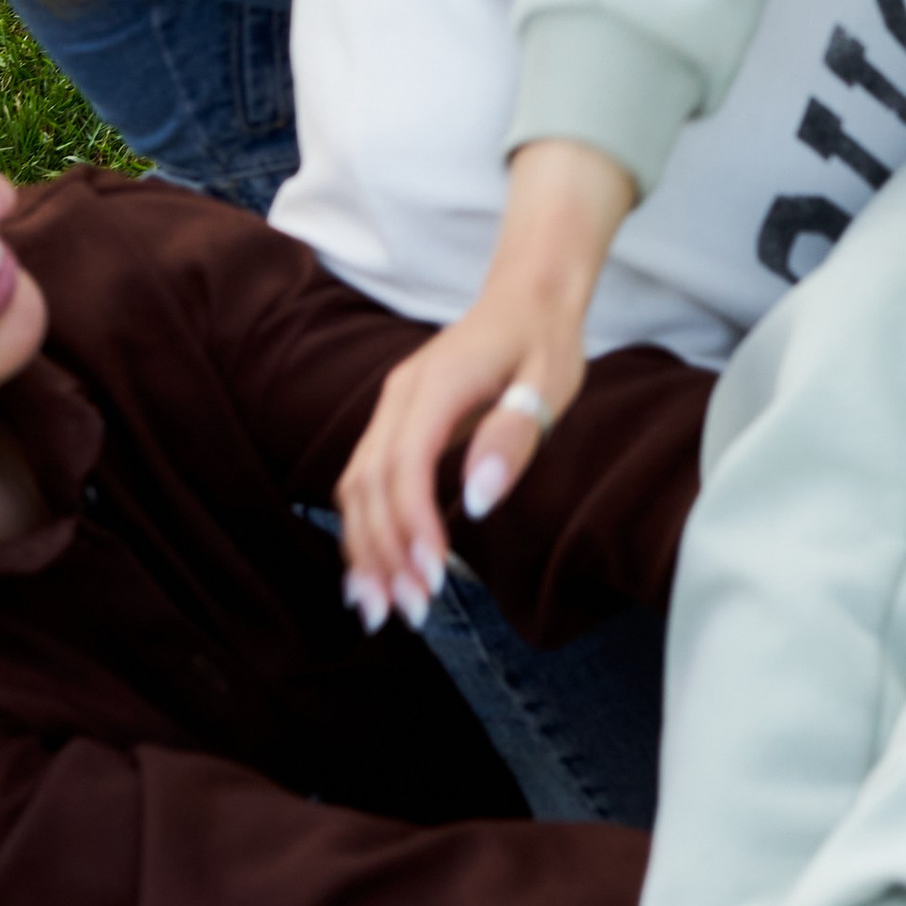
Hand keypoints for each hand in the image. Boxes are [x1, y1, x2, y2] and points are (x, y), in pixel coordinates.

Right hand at [334, 137, 633, 622]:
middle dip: (383, 552)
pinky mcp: (393, 424)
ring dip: (365, 549)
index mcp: (436, 384)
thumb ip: (514, 436)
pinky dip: (363, 529)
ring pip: (355, 487)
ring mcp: (390, 409)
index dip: (411, 524)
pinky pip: (363, 481)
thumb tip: (476, 501)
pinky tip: (372, 574)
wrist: (526, 293)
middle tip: (410, 612)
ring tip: (382, 609)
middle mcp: (399, 396)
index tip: (431, 577)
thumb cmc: (544, 337)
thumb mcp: (549, 380)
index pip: (405, 463)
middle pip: (369, 483)